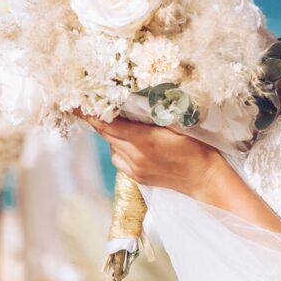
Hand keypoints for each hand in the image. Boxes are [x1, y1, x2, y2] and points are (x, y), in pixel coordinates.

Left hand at [80, 112, 227, 201]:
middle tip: (89, 105)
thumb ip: (155, 115)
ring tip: (118, 123)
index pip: (109, 125)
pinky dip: (119, 148)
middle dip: (97, 120)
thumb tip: (135, 102)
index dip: (91, 115)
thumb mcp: (179, 125)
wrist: (204, 178)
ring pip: (112, 147)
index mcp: (145, 140)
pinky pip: (119, 159)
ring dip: (111, 134)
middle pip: (107, 135)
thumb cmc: (197, 147)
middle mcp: (135, 156)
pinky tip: (131, 142)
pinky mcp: (138, 178)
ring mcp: (135, 169)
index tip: (76, 105)